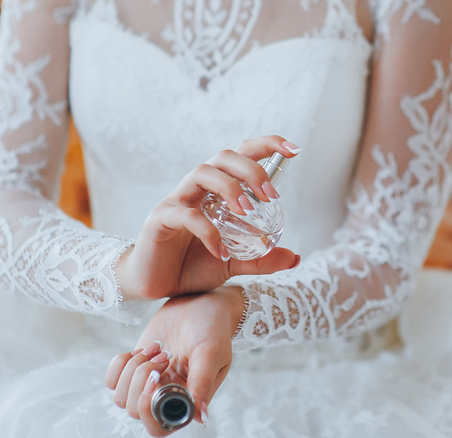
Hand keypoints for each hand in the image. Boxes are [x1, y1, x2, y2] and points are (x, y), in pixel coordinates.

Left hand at [105, 286, 248, 435]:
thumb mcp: (210, 353)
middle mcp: (166, 398)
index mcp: (188, 402)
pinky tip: (143, 350)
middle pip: (134, 410)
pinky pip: (112, 380)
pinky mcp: (135, 368)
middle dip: (142, 380)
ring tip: (158, 348)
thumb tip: (199, 417)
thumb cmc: (212, 329)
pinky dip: (122, 363)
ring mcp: (149, 384)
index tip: (158, 377)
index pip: (158, 427)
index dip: (149, 408)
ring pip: (121, 396)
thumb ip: (202, 383)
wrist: (200, 303)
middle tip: (164, 355)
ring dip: (134, 369)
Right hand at [115, 135, 300, 300]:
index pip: (240, 156)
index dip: (266, 146)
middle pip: (223, 157)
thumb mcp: (234, 263)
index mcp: (215, 191)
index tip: (294, 150)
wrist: (157, 286)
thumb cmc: (192, 266)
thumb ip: (261, 259)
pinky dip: (208, 232)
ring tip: (246, 211)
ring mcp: (176, 201)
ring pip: (201, 173)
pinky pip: (186, 215)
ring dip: (229, 188)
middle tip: (272, 194)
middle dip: (251, 169)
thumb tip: (294, 257)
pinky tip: (220, 252)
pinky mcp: (160, 219)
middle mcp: (197, 189)